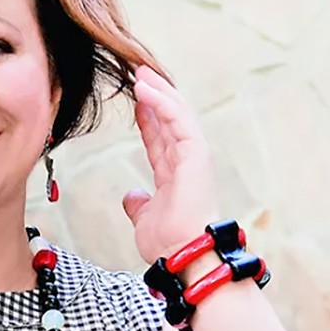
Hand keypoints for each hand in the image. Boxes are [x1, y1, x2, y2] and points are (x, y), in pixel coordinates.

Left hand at [122, 65, 219, 263]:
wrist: (183, 257)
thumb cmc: (168, 245)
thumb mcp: (145, 219)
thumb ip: (139, 205)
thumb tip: (131, 196)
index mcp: (176, 175)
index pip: (160, 138)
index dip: (148, 117)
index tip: (135, 97)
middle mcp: (187, 163)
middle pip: (170, 120)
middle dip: (155, 96)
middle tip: (138, 73)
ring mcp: (194, 157)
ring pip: (177, 114)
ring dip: (158, 92)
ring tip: (140, 73)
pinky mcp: (198, 155)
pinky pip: (179, 121)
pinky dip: (162, 103)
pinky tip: (145, 89)